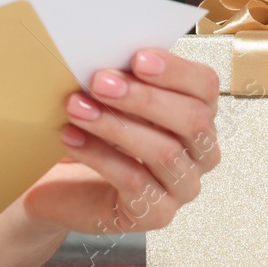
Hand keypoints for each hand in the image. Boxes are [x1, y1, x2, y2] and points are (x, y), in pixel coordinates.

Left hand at [21, 48, 219, 236]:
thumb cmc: (94, 130)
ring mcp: (183, 187)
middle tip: (99, 81)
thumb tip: (110, 52)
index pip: (206, 87)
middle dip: (144, 98)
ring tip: (76, 107)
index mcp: (197, 114)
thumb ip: (122, 77)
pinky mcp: (157, 214)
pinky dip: (99, 155)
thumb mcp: (109, 98)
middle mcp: (200, 153)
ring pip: (164, 152)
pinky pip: (135, 182)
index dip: (176, 71)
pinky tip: (71, 137)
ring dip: (115, 125)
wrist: (61, 182)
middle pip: (193, 120)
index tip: (137, 58)